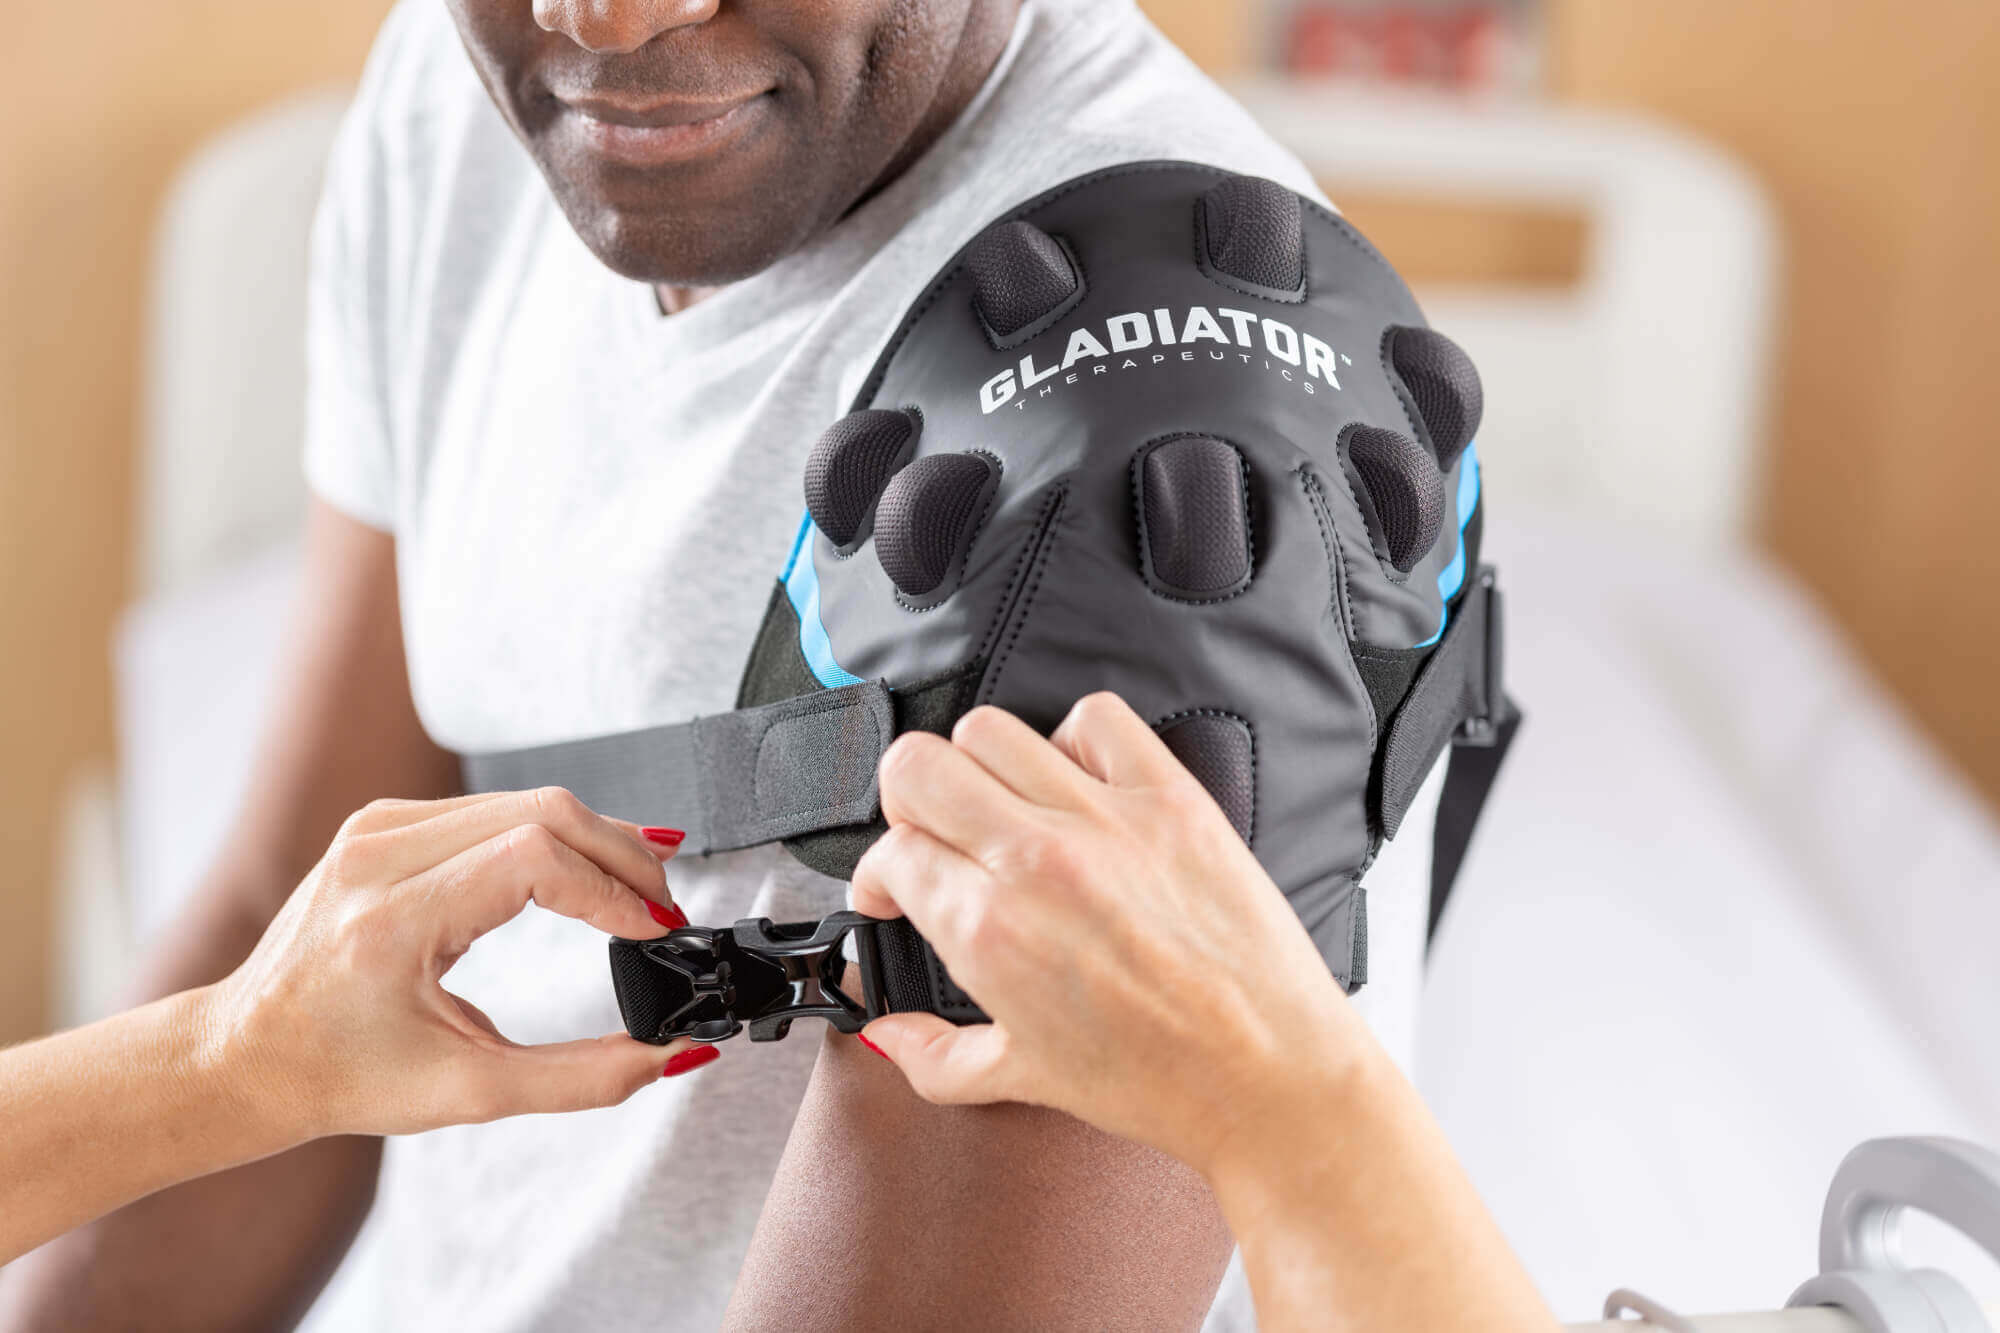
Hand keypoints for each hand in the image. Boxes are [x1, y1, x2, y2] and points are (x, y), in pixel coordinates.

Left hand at [206, 789, 708, 1145]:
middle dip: (622, 854)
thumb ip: (585, 1078)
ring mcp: (376, 829)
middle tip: (664, 906)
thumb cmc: (340, 1077)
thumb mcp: (471, 1091)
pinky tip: (585, 867)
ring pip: (526, 798)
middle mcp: (377, 856)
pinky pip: (494, 806)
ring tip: (638, 891)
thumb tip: (673, 1055)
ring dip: (597, 838)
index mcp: (391, 920)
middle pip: (543, 810)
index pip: (532, 859)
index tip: (653, 931)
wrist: (244, 1056)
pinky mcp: (382, 822)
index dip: (610, 890)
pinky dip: (554, 832)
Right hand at [851, 693, 1374, 1178]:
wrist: (1269, 1074)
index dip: (879, 875)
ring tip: (1002, 808)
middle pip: (917, 767)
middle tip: (932, 837)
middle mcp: (1035, 860)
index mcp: (988, 929)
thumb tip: (888, 1034)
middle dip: (906, 803)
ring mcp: (1104, 820)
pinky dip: (1074, 738)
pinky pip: (1097, 720)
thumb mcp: (1023, 1078)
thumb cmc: (1161, 1081)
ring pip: (990, 731)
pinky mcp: (1169, 798)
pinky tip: (1078, 782)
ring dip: (979, 767)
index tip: (894, 890)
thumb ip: (933, 1055)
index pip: (891, 853)